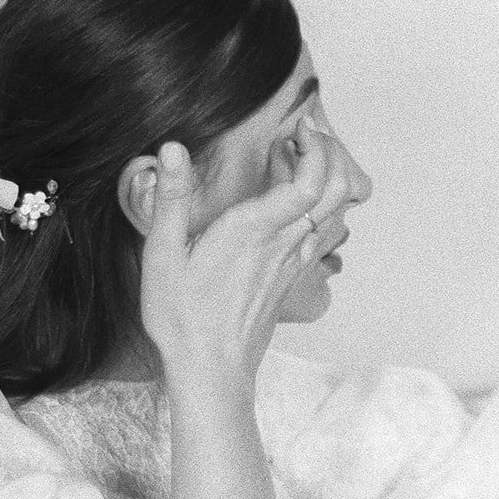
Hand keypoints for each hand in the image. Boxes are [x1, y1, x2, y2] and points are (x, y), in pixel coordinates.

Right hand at [139, 130, 342, 380]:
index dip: (316, 148)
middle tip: (305, 135)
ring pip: (333, 213)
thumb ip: (171, 199)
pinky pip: (321, 234)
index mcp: (254, 232)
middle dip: (330, 154)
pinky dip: (317, 208)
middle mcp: (284, 245)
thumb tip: (171, 149)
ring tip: (294, 161)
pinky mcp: (293, 278)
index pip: (309, 182)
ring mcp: (294, 263)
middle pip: (335, 191)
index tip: (300, 127)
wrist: (212, 371)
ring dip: (325, 180)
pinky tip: (288, 204)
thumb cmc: (183, 318)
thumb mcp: (163, 255)